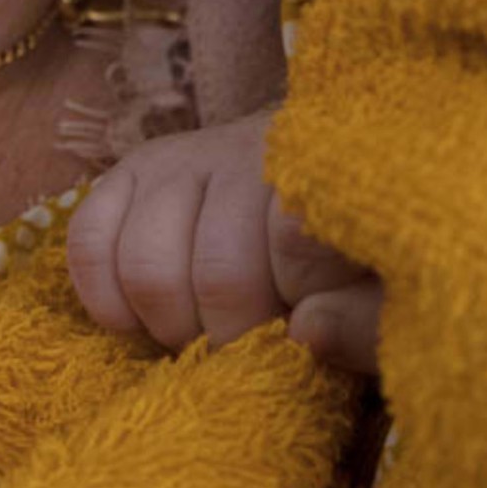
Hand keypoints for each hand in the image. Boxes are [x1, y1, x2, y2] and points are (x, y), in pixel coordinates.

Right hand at [66, 108, 381, 368]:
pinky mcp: (140, 166)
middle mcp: (257, 146)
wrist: (330, 167)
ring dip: (175, 323)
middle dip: (234, 335)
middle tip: (257, 341)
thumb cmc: (366, 244)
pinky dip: (108, 297)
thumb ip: (369, 317)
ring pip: (147, 261)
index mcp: (333, 169)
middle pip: (218, 271)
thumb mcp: (396, 286)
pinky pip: (89, 237)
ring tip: (209, 330)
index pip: (295, 243)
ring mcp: (192, 152)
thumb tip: (302, 332)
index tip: (300, 335)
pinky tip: (146, 318)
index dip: (293, 313)